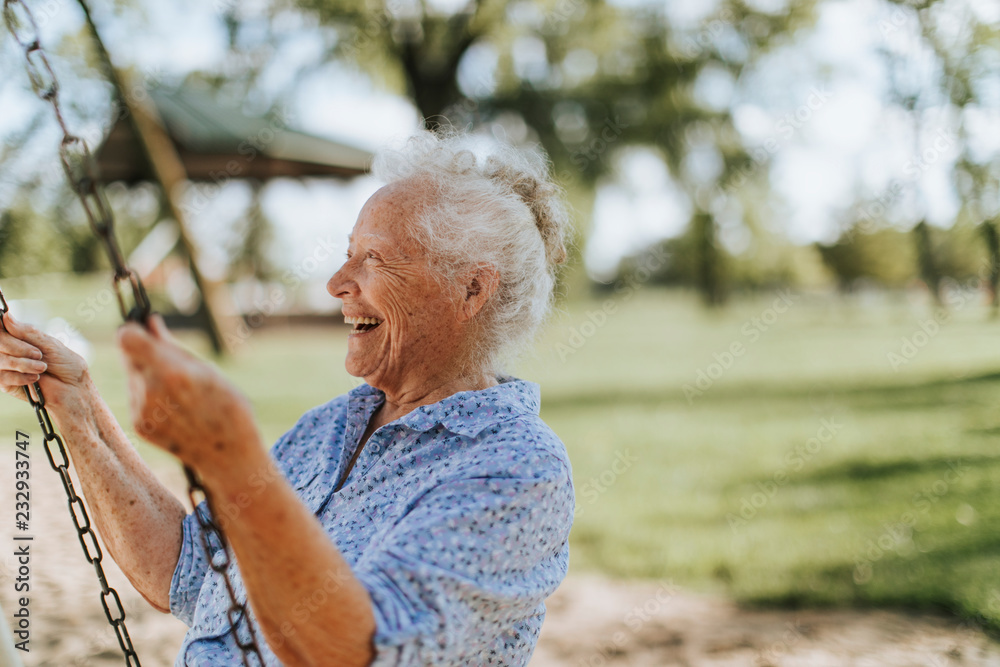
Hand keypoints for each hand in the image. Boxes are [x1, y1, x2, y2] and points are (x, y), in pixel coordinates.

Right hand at [0, 313, 90, 408]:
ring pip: (0, 360)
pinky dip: (21, 377)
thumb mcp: (49, 344)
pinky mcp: (6, 383)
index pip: (1, 328)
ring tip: (42, 367)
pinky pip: (2, 377)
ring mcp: (5, 366)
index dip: (1, 325)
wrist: (74, 388)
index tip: (4, 323)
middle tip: (38, 354)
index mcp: (18, 337)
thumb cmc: (65, 364)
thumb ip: (27, 332)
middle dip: (17, 347)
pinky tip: (35, 378)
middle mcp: (9, 350)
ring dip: (23, 364)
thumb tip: (6, 316)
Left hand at [117, 315, 257, 475]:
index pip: (126, 338)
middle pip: (130, 356)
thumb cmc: (228, 407)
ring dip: (148, 375)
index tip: (143, 331)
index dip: (133, 331)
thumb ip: (172, 347)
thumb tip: (149, 323)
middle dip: (145, 353)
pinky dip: (150, 396)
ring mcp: (141, 411)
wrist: (229, 455)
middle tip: (171, 362)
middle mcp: (150, 391)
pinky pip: (136, 397)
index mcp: (172, 372)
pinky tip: (175, 407)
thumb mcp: (208, 370)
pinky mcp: (139, 425)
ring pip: (133, 377)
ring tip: (180, 391)